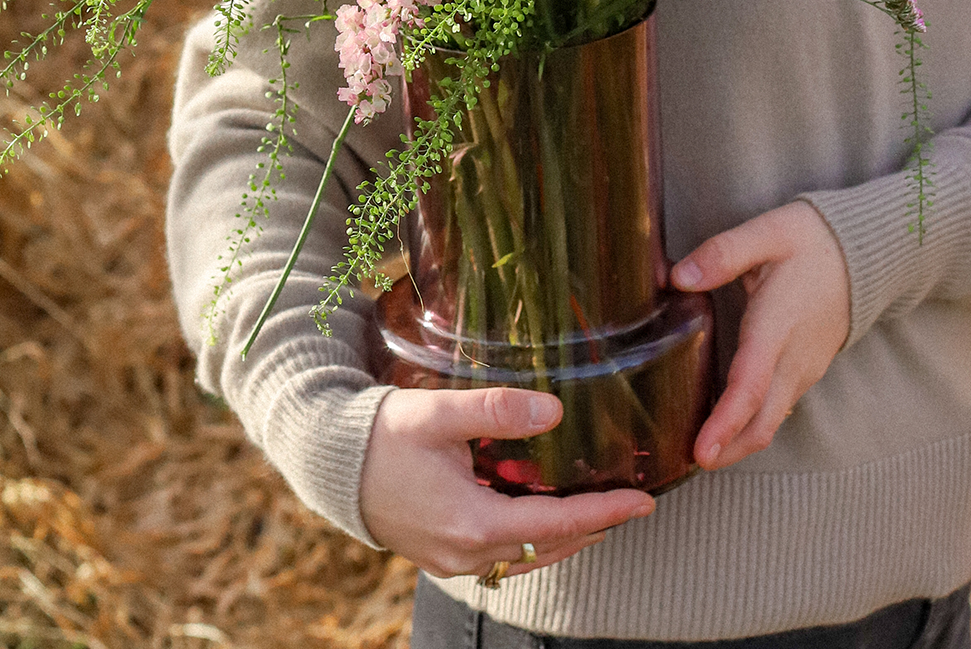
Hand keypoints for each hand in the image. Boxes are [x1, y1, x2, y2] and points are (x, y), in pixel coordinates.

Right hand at [360, 387, 655, 579]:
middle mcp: (466, 553)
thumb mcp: (439, 412)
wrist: (328, 461)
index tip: (643, 502)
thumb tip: (554, 410)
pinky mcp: (442, 553)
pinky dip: (533, 537)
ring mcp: (453, 559)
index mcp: (471, 523)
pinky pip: (503, 554)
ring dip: (566, 536)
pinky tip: (544, 512)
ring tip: (600, 510)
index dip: (605, 513)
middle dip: (594, 527)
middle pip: (549, 547)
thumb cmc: (381, 433)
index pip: (557, 524)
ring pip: (528, 556)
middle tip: (632, 503)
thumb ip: (497, 410)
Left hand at [672, 200, 850, 470]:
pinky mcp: (805, 368)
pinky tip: (725, 422)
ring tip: (697, 450)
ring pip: (771, 420)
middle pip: (762, 421)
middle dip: (727, 450)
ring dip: (737, 442)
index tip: (701, 450)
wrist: (868, 253)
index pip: (752, 385)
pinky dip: (751, 424)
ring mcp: (804, 368)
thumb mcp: (768, 232)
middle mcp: (794, 358)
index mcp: (778, 325)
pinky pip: (777, 407)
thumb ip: (723, 253)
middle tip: (686, 462)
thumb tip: (679, 278)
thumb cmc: (813, 240)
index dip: (726, 422)